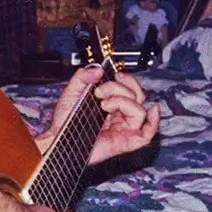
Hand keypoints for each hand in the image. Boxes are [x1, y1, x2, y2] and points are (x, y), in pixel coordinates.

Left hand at [37, 66, 160, 164]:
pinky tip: (152, 112)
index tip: (116, 74)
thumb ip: (83, 77)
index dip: (127, 80)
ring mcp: (123, 128)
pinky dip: (154, 123)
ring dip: (123, 102)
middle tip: (101, 92)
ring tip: (104, 105)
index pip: (131, 89)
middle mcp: (119, 116)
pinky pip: (146, 135)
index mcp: (112, 104)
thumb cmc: (64, 121)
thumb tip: (99, 69)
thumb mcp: (71, 92)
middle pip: (136, 96)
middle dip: (119, 88)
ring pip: (139, 110)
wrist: (58, 139)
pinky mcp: (124, 142)